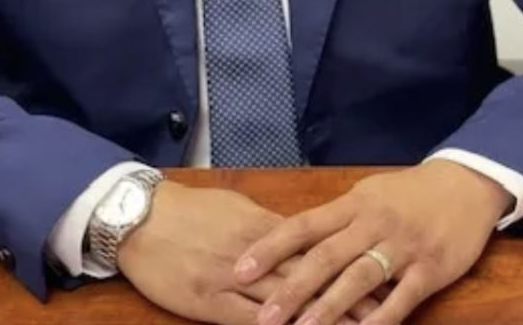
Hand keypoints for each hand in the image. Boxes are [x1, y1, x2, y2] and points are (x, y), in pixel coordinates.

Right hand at [118, 180, 382, 324]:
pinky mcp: (210, 304)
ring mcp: (232, 280)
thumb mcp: (234, 209)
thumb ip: (268, 227)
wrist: (141, 218)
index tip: (380, 275)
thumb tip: (299, 236)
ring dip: (318, 319)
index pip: (315, 249)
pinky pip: (248, 323)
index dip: (348, 265)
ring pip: (285, 304)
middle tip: (381, 310)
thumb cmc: (189, 209)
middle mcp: (255, 254)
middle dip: (346, 297)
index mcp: (262, 228)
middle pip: (309, 278)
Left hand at [234, 160, 513, 324]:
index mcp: (354, 204)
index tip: (240, 267)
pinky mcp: (430, 269)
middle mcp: (373, 223)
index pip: (304, 224)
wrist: (465, 184)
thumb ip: (336, 219)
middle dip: (291, 287)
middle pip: (326, 256)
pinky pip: (401, 299)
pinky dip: (380, 320)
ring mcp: (402, 246)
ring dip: (329, 308)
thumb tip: (292, 241)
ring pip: (359, 279)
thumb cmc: (409, 193)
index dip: (271, 247)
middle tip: (263, 315)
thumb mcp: (369, 195)